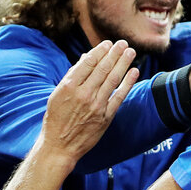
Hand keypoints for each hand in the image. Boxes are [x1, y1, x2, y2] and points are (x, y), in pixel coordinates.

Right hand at [42, 40, 138, 161]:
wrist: (59, 146)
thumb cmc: (56, 118)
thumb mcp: (58, 94)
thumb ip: (72, 76)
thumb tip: (86, 57)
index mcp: (69, 86)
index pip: (88, 63)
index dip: (100, 51)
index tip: (108, 43)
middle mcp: (83, 94)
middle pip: (103, 69)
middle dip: (114, 53)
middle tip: (123, 43)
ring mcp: (95, 106)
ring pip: (112, 80)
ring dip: (123, 64)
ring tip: (130, 52)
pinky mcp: (105, 117)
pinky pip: (119, 97)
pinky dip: (127, 83)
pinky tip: (134, 72)